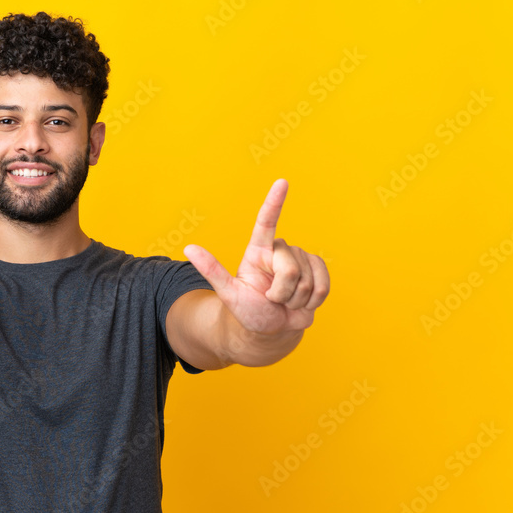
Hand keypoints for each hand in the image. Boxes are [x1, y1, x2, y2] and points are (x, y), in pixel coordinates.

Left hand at [183, 179, 329, 335]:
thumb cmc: (248, 310)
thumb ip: (211, 270)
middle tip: (273, 299)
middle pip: (289, 268)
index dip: (274, 202)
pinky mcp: (319, 270)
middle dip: (282, 291)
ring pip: (307, 280)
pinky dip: (313, 301)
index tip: (282, 182)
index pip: (267, 222)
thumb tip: (188, 248)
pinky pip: (324, 286)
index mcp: (258, 251)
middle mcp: (280, 251)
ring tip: (285, 301)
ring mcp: (302, 260)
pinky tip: (303, 303)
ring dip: (296, 299)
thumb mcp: (228, 293)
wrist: (272, 330)